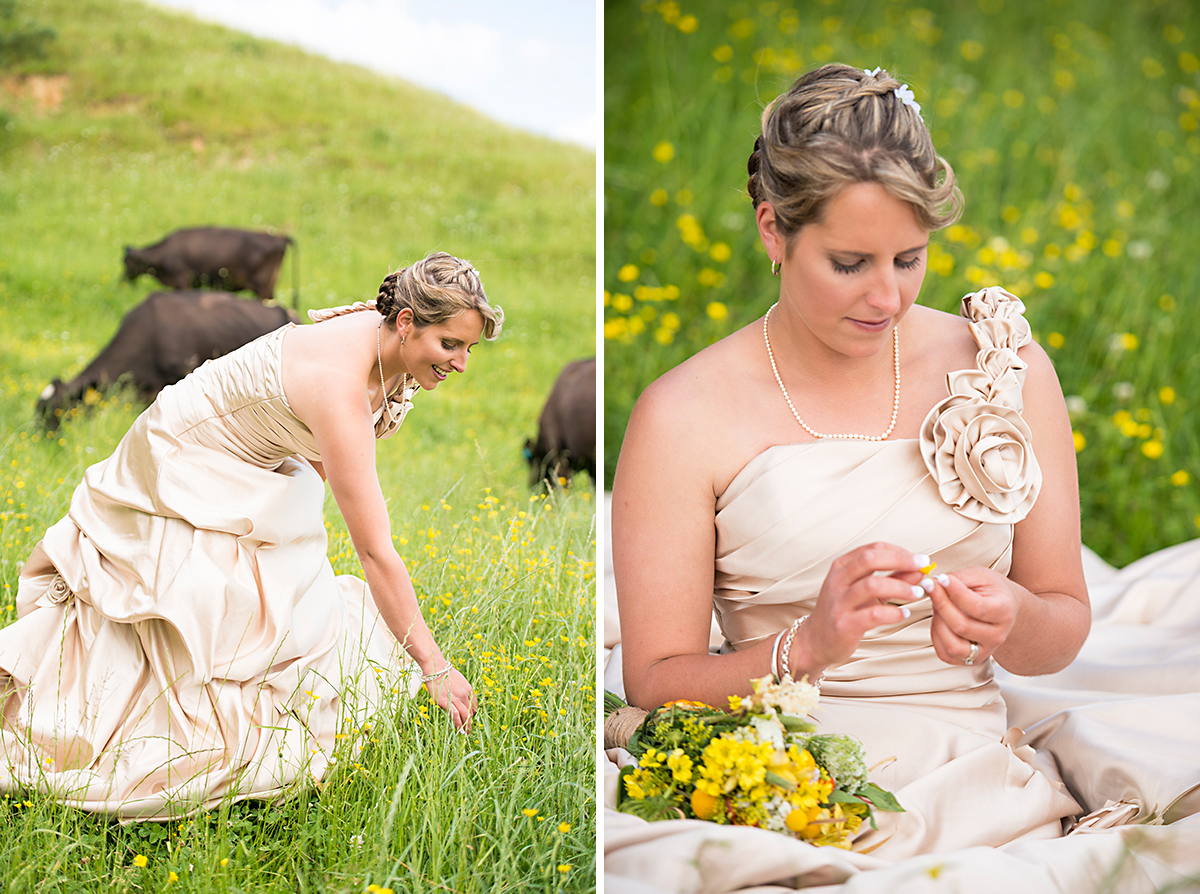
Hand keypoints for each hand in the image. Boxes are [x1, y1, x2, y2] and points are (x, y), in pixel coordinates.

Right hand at [424, 666, 477, 732]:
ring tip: (465, 733)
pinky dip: (458, 724)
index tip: (470, 718)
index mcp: (469, 689)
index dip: (473, 713)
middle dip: (471, 722)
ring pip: (465, 715)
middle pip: (471, 712)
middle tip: (470, 730)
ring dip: (466, 726)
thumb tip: (460, 699)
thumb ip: (461, 691)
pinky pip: (455, 715)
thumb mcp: (458, 680)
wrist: (436, 667)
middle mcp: (465, 694)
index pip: (474, 705)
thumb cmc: (444, 673)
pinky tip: (458, 729)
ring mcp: (456, 698)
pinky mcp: (446, 702)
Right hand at [798, 542, 926, 671]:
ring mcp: (839, 602)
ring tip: (917, 593)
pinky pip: (873, 614)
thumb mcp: (866, 591)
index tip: (919, 559)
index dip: (899, 551)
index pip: (872, 549)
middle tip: (923, 568)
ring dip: (901, 587)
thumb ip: (892, 579)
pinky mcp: (844, 624)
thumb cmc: (844, 611)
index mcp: (841, 567)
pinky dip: (893, 613)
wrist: (816, 640)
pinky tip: (904, 614)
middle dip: (901, 560)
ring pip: (872, 585)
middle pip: (870, 560)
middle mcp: (837, 580)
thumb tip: (919, 571)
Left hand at [927, 566, 1018, 666]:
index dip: (954, 592)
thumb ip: (959, 578)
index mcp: (1004, 612)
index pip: (976, 607)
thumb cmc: (992, 591)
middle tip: (931, 587)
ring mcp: (985, 651)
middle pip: (961, 626)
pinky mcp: (970, 659)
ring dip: (937, 622)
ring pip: (952, 645)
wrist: (1005, 610)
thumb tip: (936, 583)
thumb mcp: (981, 576)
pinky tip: (939, 620)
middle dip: (940, 604)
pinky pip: (945, 654)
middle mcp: (997, 636)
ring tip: (937, 605)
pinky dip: (936, 636)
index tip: (941, 578)